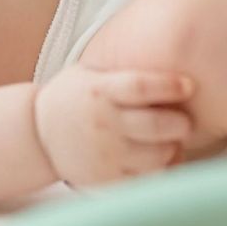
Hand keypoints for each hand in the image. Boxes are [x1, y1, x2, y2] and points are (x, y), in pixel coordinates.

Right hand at [34, 66, 194, 187]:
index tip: (188, 85)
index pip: (139, 86)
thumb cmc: (75, 97)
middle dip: (180, 123)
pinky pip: (146, 179)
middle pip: (155, 124)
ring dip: (172, 148)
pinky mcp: (107, 178)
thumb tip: (168, 46)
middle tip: (185, 120)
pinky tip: (161, 159)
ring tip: (172, 140)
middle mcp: (102, 122)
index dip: (169, 86)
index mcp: (98, 90)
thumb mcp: (89, 73)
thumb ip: (122, 70)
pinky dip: (161, 170)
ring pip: (156, 156)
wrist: (38, 134)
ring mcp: (105, 153)